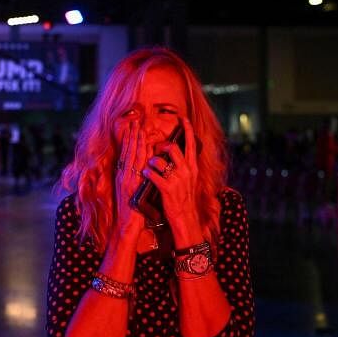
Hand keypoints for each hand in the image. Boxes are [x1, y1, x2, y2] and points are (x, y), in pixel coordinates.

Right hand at [114, 119, 148, 235]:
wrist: (126, 225)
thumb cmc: (131, 211)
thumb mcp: (132, 192)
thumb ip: (135, 180)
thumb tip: (142, 170)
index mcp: (122, 176)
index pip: (126, 154)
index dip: (129, 141)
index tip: (133, 128)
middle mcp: (123, 175)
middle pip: (127, 152)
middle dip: (131, 136)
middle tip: (136, 122)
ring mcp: (126, 179)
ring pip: (131, 157)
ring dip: (135, 142)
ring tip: (139, 129)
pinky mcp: (131, 184)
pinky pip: (137, 167)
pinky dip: (140, 155)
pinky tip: (144, 147)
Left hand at [142, 117, 201, 241]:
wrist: (185, 218)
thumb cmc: (184, 198)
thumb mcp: (189, 179)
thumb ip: (185, 165)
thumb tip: (177, 151)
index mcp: (192, 167)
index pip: (191, 143)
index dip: (187, 129)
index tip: (182, 118)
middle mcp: (186, 171)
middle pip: (172, 148)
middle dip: (160, 146)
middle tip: (155, 149)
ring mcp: (177, 180)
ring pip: (159, 160)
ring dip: (150, 161)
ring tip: (149, 167)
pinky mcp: (167, 188)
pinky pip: (152, 174)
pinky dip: (146, 173)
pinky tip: (145, 175)